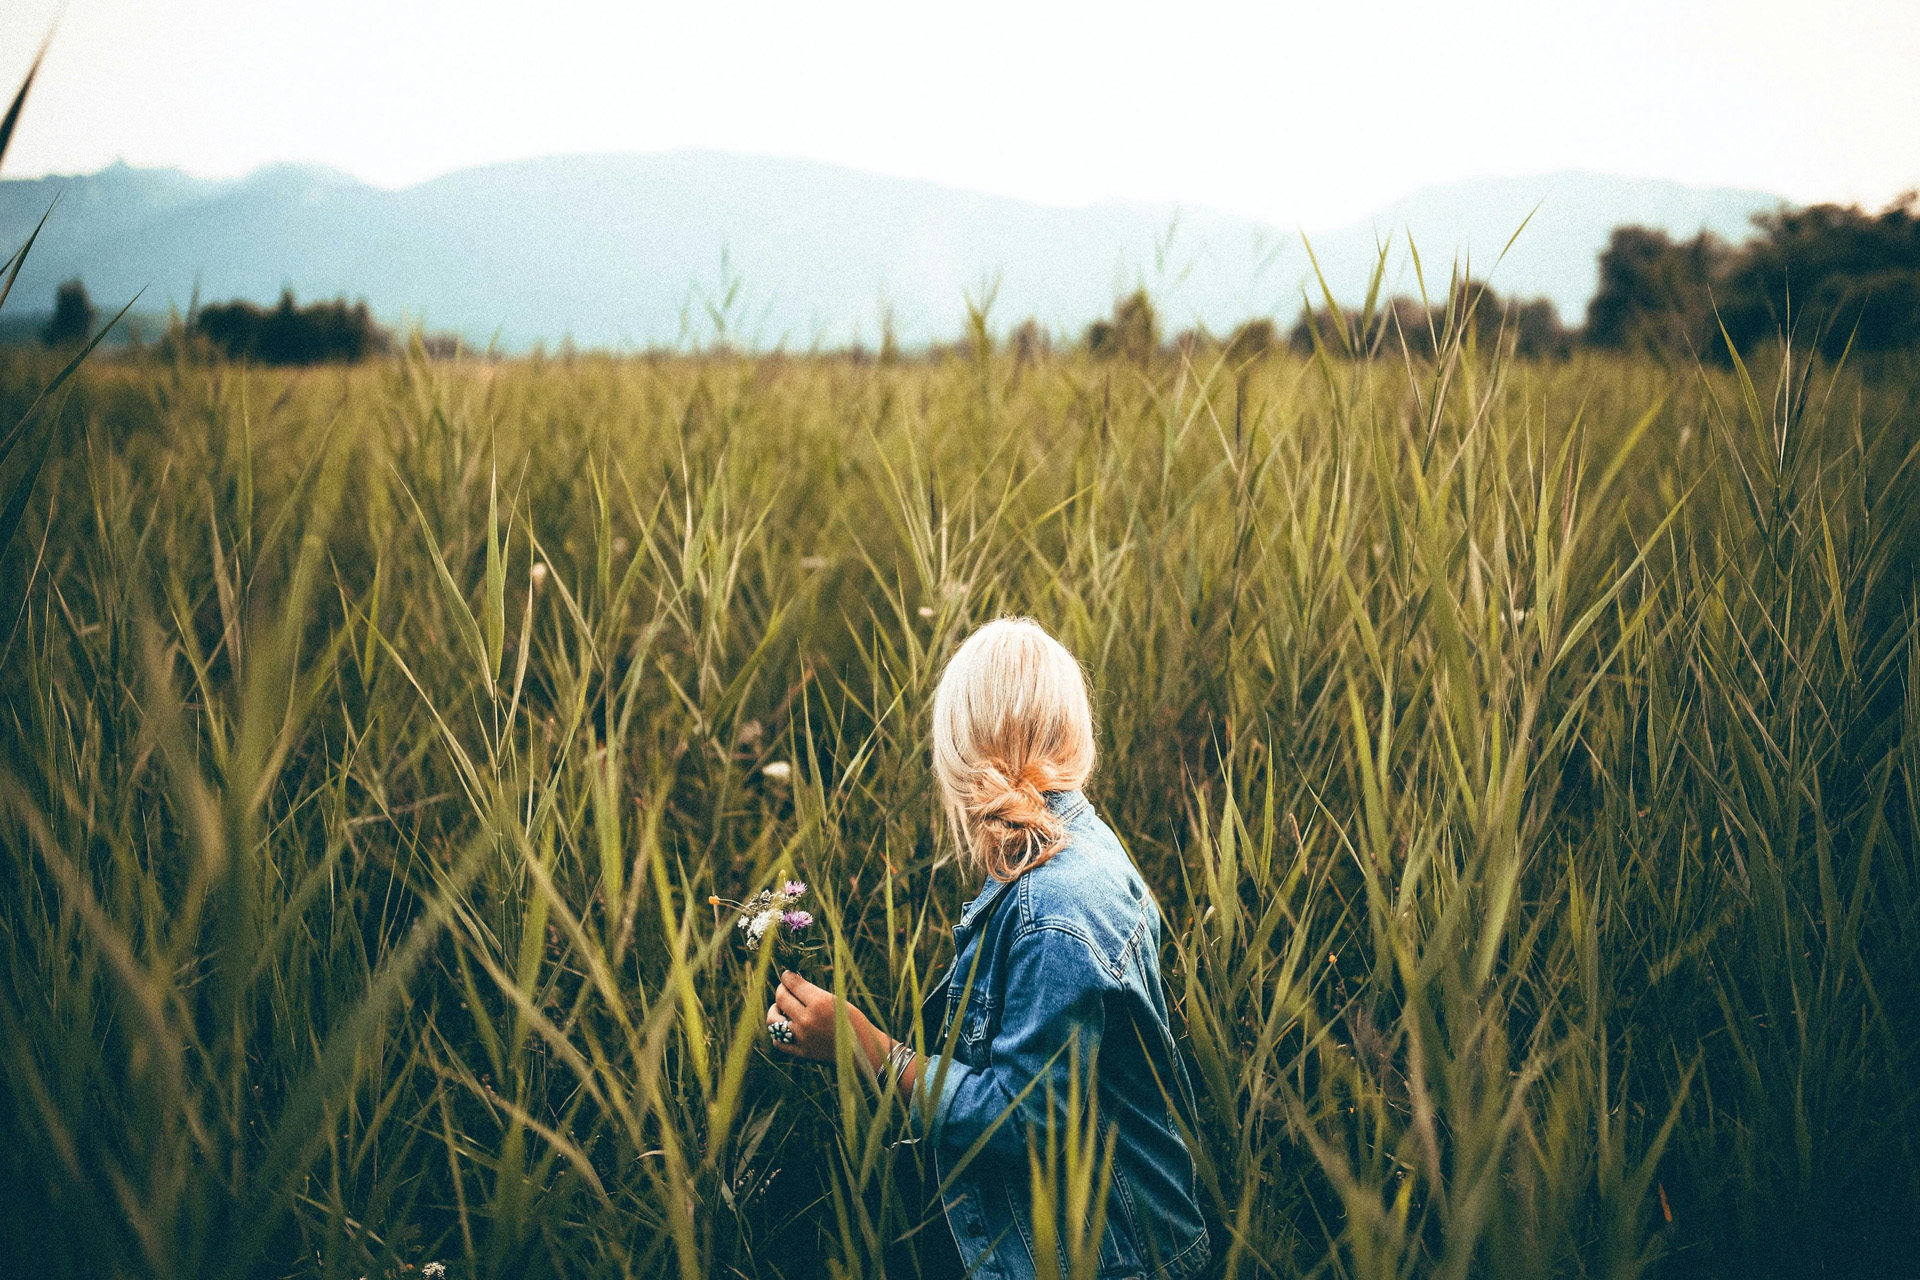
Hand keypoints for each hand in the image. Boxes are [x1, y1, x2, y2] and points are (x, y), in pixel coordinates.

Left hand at [766, 970, 888, 1069]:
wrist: (864, 1052)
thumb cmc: (854, 1021)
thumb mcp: (837, 1000)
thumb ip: (814, 993)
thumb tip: (793, 984)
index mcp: (820, 1002)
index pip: (792, 984)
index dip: (787, 976)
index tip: (788, 975)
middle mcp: (807, 1019)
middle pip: (781, 998)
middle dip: (782, 989)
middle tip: (786, 988)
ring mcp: (802, 1038)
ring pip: (773, 1019)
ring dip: (775, 1010)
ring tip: (782, 1008)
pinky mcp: (801, 1052)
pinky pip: (778, 1041)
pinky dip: (778, 1032)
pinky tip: (785, 1027)